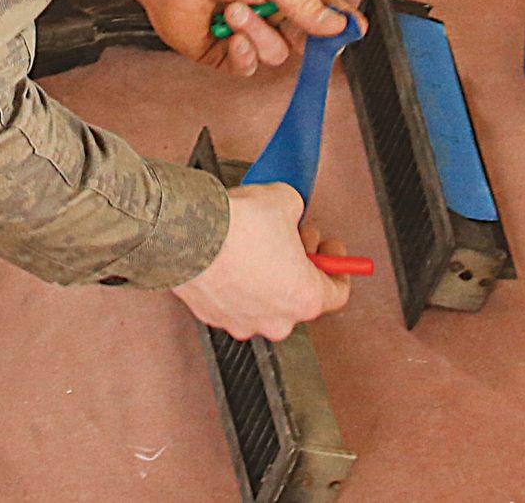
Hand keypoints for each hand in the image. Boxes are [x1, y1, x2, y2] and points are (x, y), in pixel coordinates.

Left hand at [87, 0, 367, 75]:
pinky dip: (240, 53)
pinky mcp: (225, 55)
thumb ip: (306, 4)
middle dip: (286, 30)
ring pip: (273, 56)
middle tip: (274, 13)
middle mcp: (270, 17)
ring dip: (255, 34)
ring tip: (234, 10)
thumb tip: (336, 24)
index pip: (323, 13)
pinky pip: (247, 68)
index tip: (355, 31)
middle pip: (301, 43)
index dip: (339, 24)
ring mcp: (248, 37)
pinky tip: (228, 34)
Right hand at [171, 183, 350, 341]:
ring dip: (266, 274)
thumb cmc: (238, 225)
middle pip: (298, 294)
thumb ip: (296, 213)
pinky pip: (233, 299)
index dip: (337, 265)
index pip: (337, 293)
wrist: (187, 232)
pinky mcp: (211, 315)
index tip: (330, 250)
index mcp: (305, 298)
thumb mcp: (286, 201)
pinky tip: (230, 255)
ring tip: (256, 243)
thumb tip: (290, 211)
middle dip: (298, 264)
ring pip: (264, 299)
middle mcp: (275, 320)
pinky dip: (236, 281)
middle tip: (293, 238)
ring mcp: (241, 321)